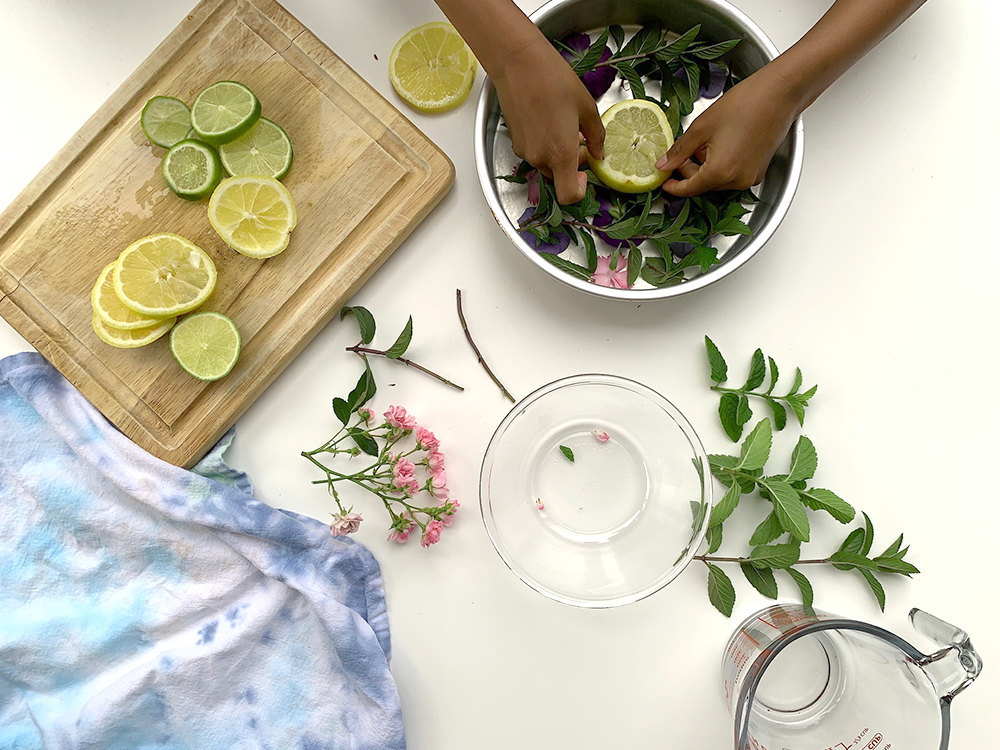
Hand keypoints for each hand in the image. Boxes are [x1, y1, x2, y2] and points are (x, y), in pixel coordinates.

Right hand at [492, 35, 603, 203]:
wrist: (518, 62)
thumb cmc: (554, 80)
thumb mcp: (586, 107)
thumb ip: (596, 137)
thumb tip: (599, 155)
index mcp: (560, 154)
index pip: (567, 196)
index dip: (578, 191)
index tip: (584, 173)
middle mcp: (540, 158)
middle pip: (557, 178)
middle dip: (570, 166)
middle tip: (579, 141)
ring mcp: (524, 150)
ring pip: (545, 164)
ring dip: (557, 154)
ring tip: (564, 125)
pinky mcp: (514, 141)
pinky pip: (534, 152)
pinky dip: (543, 145)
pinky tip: (548, 120)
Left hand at [655, 67, 799, 196]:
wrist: (780, 92)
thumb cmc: (745, 104)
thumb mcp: (702, 126)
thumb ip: (679, 150)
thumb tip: (663, 164)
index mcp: (720, 172)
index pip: (689, 189)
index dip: (673, 186)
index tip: (663, 180)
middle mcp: (737, 180)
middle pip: (704, 185)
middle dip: (689, 171)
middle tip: (681, 153)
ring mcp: (751, 177)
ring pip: (718, 180)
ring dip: (705, 167)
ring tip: (702, 143)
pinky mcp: (759, 170)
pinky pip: (733, 174)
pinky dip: (722, 165)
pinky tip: (719, 145)